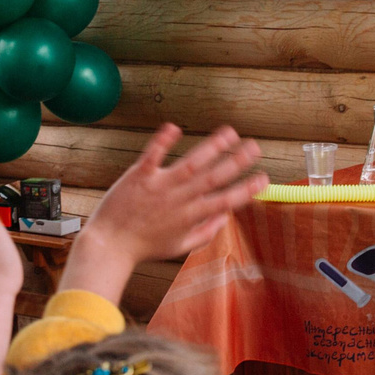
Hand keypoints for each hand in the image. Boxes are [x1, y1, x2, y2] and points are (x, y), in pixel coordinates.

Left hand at [62, 123, 265, 306]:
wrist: (110, 245)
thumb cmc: (144, 247)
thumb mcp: (179, 247)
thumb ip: (205, 233)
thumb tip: (225, 218)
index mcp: (191, 217)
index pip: (226, 202)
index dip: (247, 190)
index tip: (264, 178)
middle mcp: (179, 200)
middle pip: (213, 178)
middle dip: (236, 162)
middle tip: (255, 146)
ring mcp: (160, 187)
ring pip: (190, 165)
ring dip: (211, 147)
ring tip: (229, 133)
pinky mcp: (139, 177)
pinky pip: (153, 156)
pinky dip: (163, 142)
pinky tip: (174, 127)